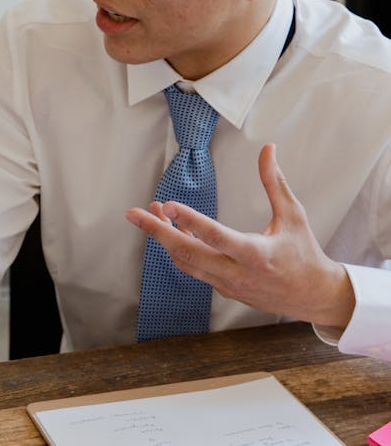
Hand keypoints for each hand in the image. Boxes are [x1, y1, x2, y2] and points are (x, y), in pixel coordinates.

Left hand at [125, 143, 355, 329]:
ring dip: (165, 239)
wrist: (312, 296)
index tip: (168, 204)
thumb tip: (268, 149)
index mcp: (257, 254)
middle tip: (133, 214)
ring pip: (186, 263)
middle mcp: (237, 273)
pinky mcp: (223, 290)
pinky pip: (193, 270)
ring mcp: (227, 285)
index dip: (190, 221)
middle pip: (188, 254)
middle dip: (157, 232)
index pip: (216, 237)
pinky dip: (178, 251)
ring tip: (150, 213)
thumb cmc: (304, 252)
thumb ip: (275, 182)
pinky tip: (170, 231)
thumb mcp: (293, 214)